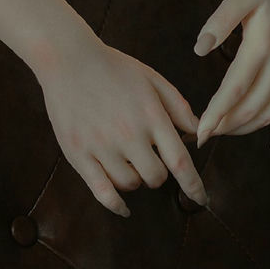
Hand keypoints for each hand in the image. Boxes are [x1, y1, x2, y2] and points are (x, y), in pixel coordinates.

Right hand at [34, 37, 207, 217]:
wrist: (68, 60)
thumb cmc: (114, 68)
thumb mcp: (152, 79)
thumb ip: (179, 107)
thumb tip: (199, 134)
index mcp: (150, 115)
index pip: (180, 162)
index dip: (194, 185)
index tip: (201, 198)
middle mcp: (128, 134)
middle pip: (156, 177)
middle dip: (158, 173)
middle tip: (149, 159)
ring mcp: (101, 146)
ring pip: (130, 184)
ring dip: (135, 178)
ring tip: (127, 160)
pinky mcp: (78, 154)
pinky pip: (102, 191)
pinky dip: (116, 205)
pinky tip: (124, 208)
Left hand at [194, 0, 269, 148]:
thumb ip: (220, 20)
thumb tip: (200, 49)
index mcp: (262, 47)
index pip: (234, 91)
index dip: (216, 114)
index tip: (200, 132)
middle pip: (251, 107)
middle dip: (225, 125)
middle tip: (204, 134)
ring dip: (247, 128)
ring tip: (223, 132)